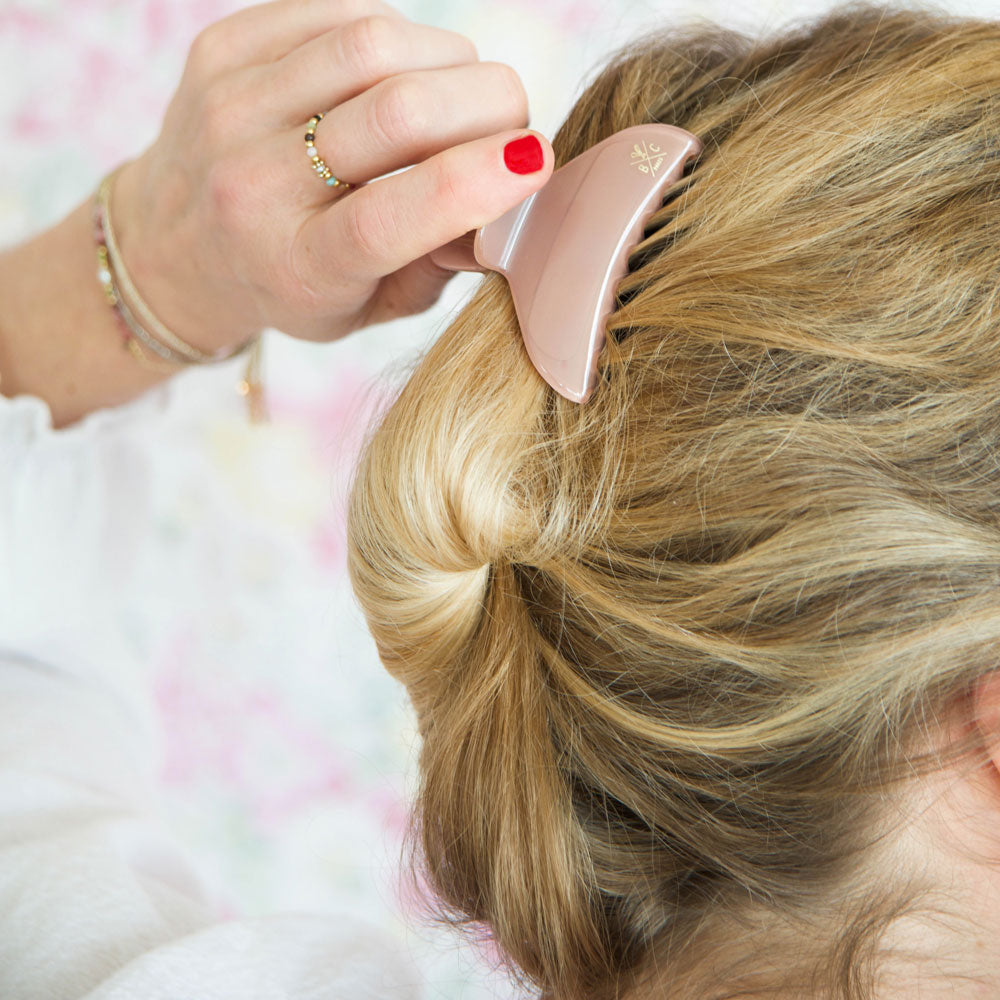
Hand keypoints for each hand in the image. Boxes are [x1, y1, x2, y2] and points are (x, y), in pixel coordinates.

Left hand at [111, 0, 554, 353]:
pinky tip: (402, 71)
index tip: (535, 160)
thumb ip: (436, 270)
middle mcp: (253, 187)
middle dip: (487, 104)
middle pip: (395, 114)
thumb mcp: (364, 309)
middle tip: (513, 121)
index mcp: (297, 267)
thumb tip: (506, 203)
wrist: (176, 246)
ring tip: (461, 94)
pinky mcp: (222, 50)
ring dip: (450, 60)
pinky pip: (338, 12)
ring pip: (374, 45)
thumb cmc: (292, 286)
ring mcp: (230, 109)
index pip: (391, 218)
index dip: (477, 181)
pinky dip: (397, 36)